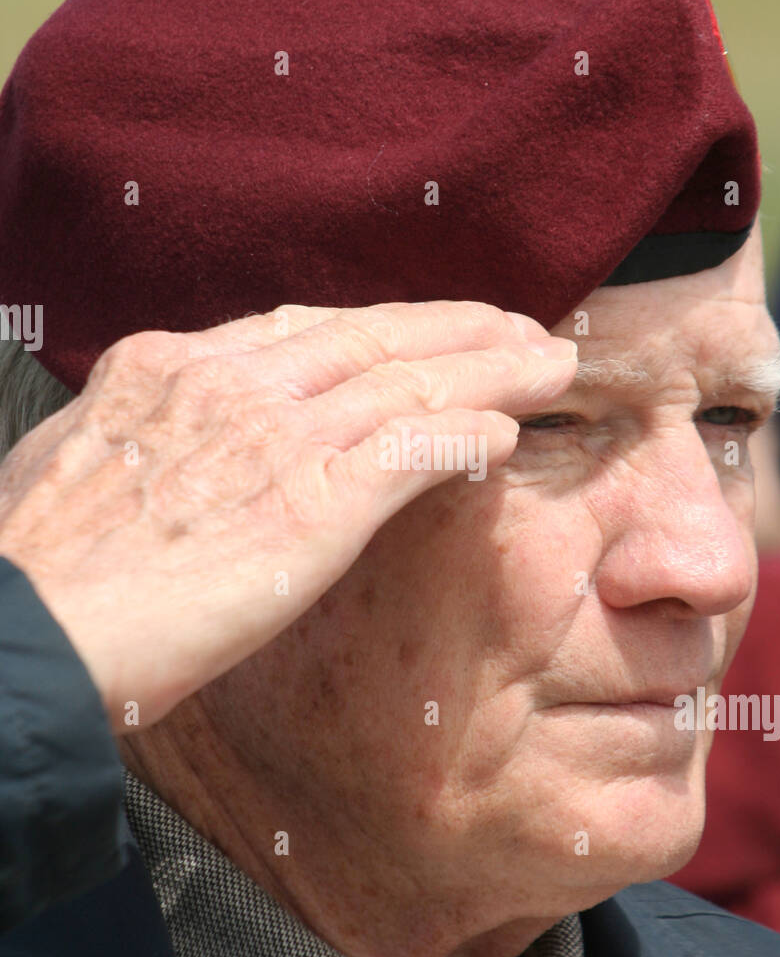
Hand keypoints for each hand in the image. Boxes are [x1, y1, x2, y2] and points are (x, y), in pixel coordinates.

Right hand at [0, 301, 576, 729]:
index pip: (300, 327)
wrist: (24, 632)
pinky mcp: (309, 507)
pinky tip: (510, 433)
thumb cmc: (30, 568)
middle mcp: (228, 382)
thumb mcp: (65, 462)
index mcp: (168, 365)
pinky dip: (468, 433)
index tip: (426, 332)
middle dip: (457, 327)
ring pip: (409, 382)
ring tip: (549, 364)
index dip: (380, 325)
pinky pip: (415, 451)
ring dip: (492, 369)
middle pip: (370, 335)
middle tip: (519, 324)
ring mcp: (272, 438)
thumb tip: (157, 426)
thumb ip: (134, 430)